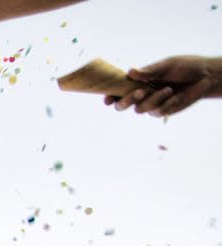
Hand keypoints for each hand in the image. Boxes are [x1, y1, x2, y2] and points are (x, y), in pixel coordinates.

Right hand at [104, 55, 221, 116]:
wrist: (205, 76)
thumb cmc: (185, 67)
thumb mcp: (167, 66)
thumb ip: (149, 71)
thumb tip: (130, 72)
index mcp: (137, 81)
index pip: (118, 90)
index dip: (110, 96)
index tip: (107, 100)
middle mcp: (141, 94)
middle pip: (122, 105)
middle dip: (126, 101)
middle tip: (139, 93)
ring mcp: (151, 104)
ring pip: (140, 109)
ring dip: (152, 100)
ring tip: (168, 89)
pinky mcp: (163, 110)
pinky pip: (157, 112)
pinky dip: (166, 104)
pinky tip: (175, 95)